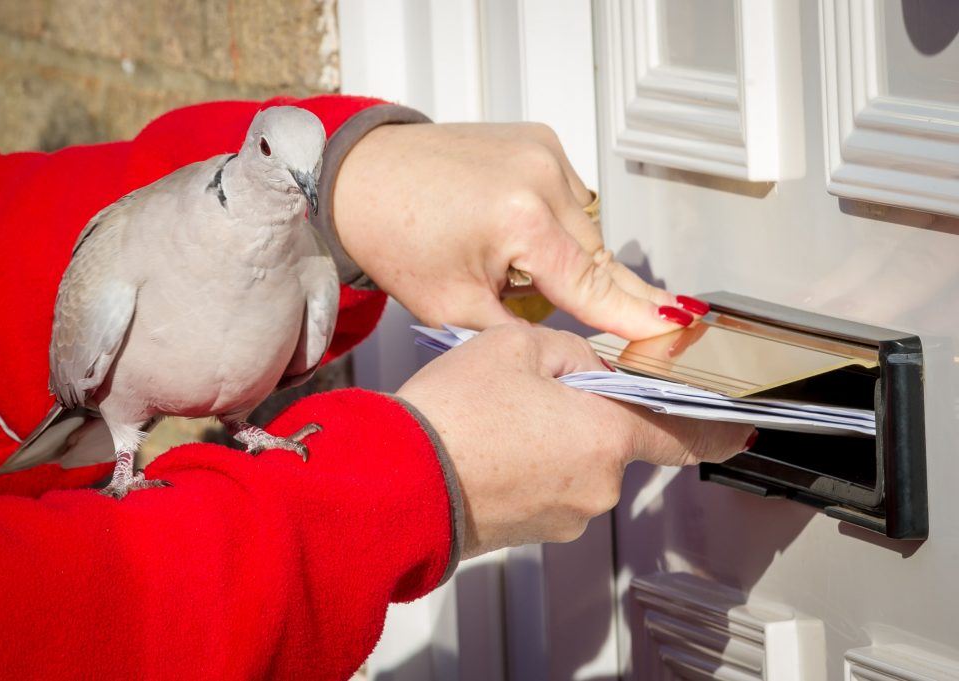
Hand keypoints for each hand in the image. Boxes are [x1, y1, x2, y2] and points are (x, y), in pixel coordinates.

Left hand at [333, 122, 704, 339]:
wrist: (361, 176)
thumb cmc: (394, 236)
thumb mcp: (455, 307)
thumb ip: (524, 331)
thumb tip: (574, 347)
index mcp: (521, 220)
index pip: (594, 284)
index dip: (636, 315)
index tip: (676, 331)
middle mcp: (542, 175)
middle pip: (595, 255)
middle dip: (591, 290)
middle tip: (595, 319)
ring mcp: (543, 150)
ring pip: (585, 226)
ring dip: (566, 254)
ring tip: (511, 264)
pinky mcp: (539, 138)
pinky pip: (569, 197)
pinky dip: (554, 222)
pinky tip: (513, 230)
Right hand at [397, 326, 754, 558]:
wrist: (397, 480)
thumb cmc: (452, 417)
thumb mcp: (514, 346)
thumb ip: (570, 352)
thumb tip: (585, 370)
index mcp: (606, 435)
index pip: (685, 435)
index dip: (716, 430)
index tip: (738, 430)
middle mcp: (595, 485)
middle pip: (613, 439)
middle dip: (587, 411)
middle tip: (537, 386)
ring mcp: (563, 514)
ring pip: (576, 461)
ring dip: (553, 437)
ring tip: (500, 415)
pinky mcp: (530, 531)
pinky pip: (546, 485)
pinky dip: (529, 463)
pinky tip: (491, 441)